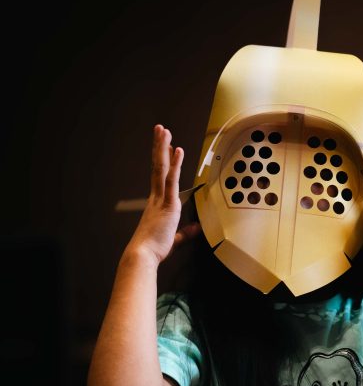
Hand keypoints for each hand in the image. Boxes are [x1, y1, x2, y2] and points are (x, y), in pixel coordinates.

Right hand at [124, 125, 199, 264]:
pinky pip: (171, 180)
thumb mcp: (174, 238)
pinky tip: (177, 150)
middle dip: (159, 147)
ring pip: (161, 168)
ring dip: (163, 147)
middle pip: (157, 166)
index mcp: (157, 204)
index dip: (163, 161)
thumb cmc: (153, 249)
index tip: (166, 149)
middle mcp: (156, 198)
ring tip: (163, 130)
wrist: (143, 255)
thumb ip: (185, 232)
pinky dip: (174, 164)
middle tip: (160, 130)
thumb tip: (196, 228)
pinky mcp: (167, 204)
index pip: (160, 177)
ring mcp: (160, 199)